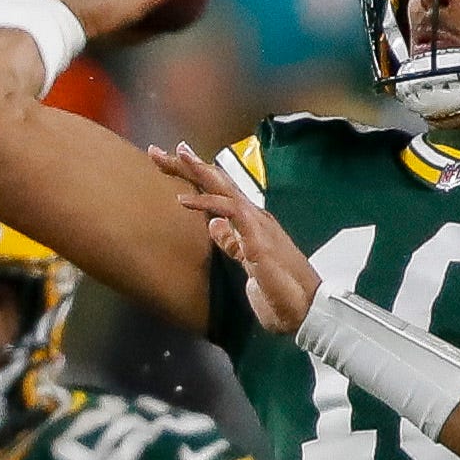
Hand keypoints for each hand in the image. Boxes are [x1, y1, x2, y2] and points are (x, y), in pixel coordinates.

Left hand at [148, 142, 319, 333]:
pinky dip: (205, 203)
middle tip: (155, 151)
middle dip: (185, 165)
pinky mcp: (257, 237)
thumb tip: (214, 224)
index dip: (191, 176)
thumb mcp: (246, 261)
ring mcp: (256, 223)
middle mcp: (252, 215)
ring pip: (222, 188)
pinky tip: (182, 200)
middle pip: (216, 181)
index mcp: (248, 220)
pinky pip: (229, 211)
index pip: (216, 191)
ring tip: (172, 157)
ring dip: (196, 171)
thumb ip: (231, 241)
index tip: (165, 163)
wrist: (304, 307)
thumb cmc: (278, 289)